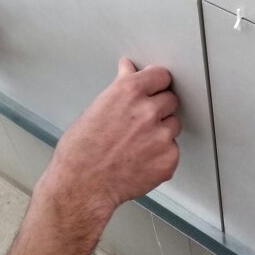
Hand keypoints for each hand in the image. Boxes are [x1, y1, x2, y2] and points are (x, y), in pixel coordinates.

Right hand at [34, 59, 180, 222]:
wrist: (82, 186)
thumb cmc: (80, 151)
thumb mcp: (96, 108)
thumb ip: (120, 87)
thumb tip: (128, 69)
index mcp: (129, 92)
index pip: (161, 76)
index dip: (157, 83)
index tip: (155, 87)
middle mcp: (148, 111)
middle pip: (171, 99)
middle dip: (159, 108)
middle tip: (140, 123)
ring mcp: (161, 136)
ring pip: (173, 125)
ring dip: (161, 132)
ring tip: (137, 144)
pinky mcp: (168, 158)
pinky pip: (173, 150)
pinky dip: (161, 155)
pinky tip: (141, 159)